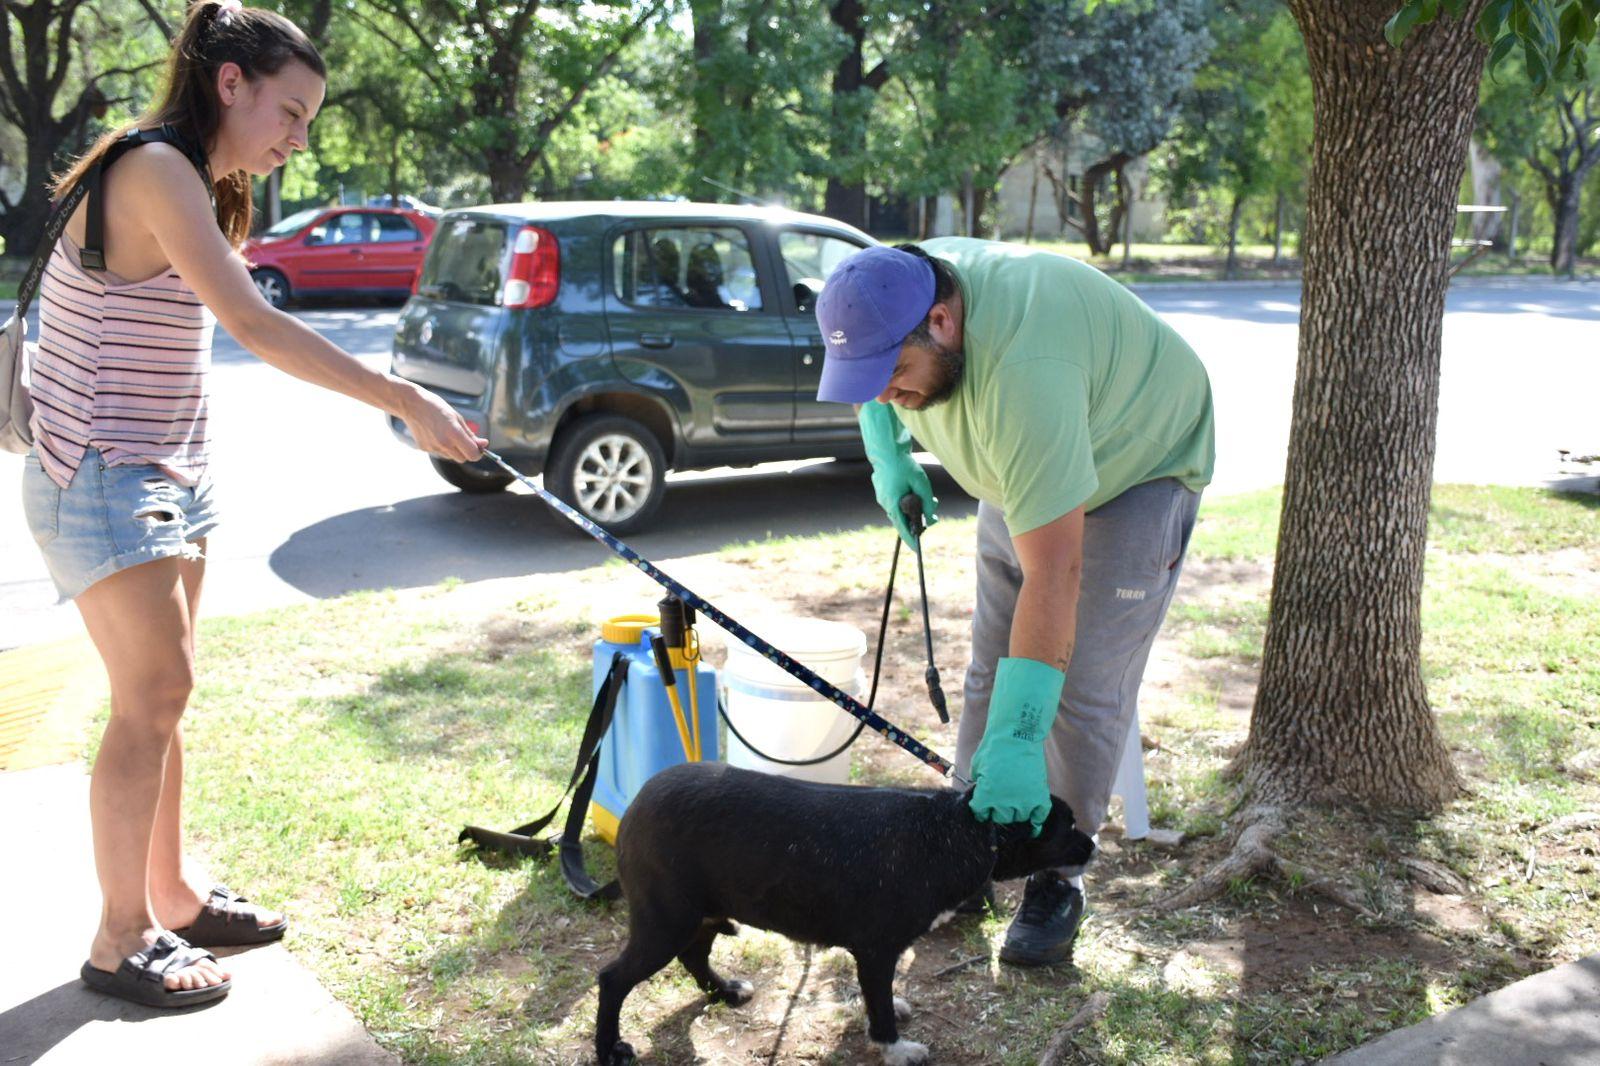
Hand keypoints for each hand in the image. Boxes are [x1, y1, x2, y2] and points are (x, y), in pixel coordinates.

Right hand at [398, 381, 485, 462]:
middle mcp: (444, 443)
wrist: (412, 405)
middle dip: (466, 452)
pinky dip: (441, 447)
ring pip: (451, 457)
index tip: (478, 448)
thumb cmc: (436, 407)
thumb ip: (471, 434)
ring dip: (453, 450)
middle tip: (463, 440)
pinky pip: (439, 453)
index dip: (478, 453)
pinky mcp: (424, 449)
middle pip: (463, 459)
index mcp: (454, 433)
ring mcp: (433, 448)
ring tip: (446, 433)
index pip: (473, 455)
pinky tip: (435, 434)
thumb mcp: (457, 418)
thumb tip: (484, 444)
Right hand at [858, 401, 936, 549]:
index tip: (917, 550)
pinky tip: (913, 488)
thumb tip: (931, 520)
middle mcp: (885, 503)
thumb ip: (927, 503)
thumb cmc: (904, 465)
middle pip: (903, 518)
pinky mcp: (882, 490)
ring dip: (913, 507)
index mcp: (893, 505)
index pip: (902, 529)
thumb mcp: (921, 484)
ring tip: (928, 496)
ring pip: (900, 508)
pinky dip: (906, 499)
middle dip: (918, 517)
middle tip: (933, 510)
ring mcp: (882, 496)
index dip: (910, 540)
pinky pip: (896, 500)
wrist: (886, 449)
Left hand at [969, 657, 1064, 833]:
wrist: (1017, 733)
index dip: (980, 810)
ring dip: (1014, 812)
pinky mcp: (1039, 795)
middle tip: (997, 802)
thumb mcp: (978, 766)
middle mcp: (1005, 802)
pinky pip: (1039, 816)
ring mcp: (1025, 800)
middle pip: (1000, 818)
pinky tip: (1032, 824)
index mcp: (987, 795)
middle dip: (996, 811)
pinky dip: (1036, 822)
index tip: (982, 807)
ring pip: (1018, 818)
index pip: (981, 814)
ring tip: (1013, 803)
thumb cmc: (994, 747)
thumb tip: (981, 795)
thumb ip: (979, 784)